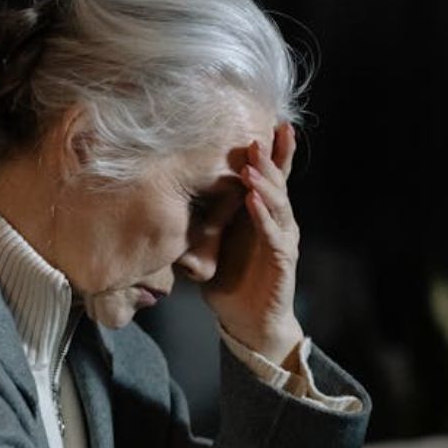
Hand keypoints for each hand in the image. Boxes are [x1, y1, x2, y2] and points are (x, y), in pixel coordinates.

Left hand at [202, 122, 304, 366]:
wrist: (248, 323)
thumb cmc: (231, 283)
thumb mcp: (209, 246)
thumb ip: (198, 223)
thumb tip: (164, 202)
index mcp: (260, 216)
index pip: (267, 178)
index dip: (270, 153)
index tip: (265, 124)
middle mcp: (276, 223)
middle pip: (276, 184)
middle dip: (268, 159)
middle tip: (258, 135)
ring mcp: (283, 241)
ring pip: (278, 205)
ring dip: (265, 183)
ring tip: (252, 165)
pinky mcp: (284, 262)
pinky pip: (274, 236)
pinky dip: (263, 218)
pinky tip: (253, 201)